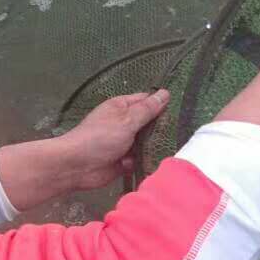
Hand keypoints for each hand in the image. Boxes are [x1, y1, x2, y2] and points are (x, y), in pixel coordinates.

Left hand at [0, 90, 168, 209]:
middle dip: (161, 129)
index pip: (147, 101)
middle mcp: (123, 123)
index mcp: (122, 107)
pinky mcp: (123, 161)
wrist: (77, 166)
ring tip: (171, 149)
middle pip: (149, 123)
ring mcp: (123, 142)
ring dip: (153, 147)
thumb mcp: (127, 120)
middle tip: (182, 133)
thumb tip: (165, 93)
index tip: (182, 110)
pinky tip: (152, 163)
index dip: (162, 104)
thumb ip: (147, 109)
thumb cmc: (100, 137)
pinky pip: (140, 159)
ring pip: (147, 143)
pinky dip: (143, 161)